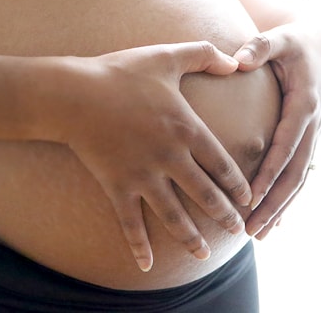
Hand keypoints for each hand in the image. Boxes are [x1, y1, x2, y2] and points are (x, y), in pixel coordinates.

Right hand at [56, 41, 251, 271]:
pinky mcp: (117, 186)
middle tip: (237, 231)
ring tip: (203, 255)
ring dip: (189, 238)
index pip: (221, 163)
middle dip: (223, 215)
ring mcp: (143, 175)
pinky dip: (138, 246)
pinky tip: (146, 266)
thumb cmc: (121, 72)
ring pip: (173, 215)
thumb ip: (205, 54)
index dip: (237, 184)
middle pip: (204, 194)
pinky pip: (130, 223)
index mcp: (186, 128)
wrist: (72, 94)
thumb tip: (237, 61)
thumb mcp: (167, 56)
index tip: (248, 199)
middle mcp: (170, 157)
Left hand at [234, 22, 320, 238]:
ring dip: (281, 208)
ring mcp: (315, 134)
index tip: (250, 197)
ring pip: (300, 179)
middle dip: (274, 203)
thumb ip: (259, 47)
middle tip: (251, 229)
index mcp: (304, 104)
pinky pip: (300, 173)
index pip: (285, 146)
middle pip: (295, 172)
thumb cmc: (295, 41)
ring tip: (259, 234)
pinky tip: (274, 221)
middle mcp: (313, 125)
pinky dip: (288, 198)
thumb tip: (238, 60)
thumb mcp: (280, 37)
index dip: (269, 173)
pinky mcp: (311, 139)